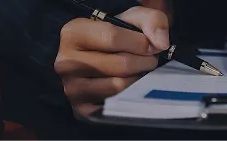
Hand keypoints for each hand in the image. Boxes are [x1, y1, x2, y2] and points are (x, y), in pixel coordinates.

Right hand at [55, 6, 169, 116]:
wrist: (104, 59)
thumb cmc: (117, 36)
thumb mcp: (133, 18)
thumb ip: (152, 21)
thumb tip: (160, 44)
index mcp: (72, 33)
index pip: (112, 37)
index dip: (140, 42)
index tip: (151, 46)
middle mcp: (65, 62)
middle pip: (120, 64)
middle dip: (144, 62)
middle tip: (150, 60)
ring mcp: (72, 89)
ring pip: (119, 86)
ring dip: (139, 79)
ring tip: (142, 71)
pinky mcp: (82, 110)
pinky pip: (116, 105)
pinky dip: (130, 97)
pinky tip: (133, 87)